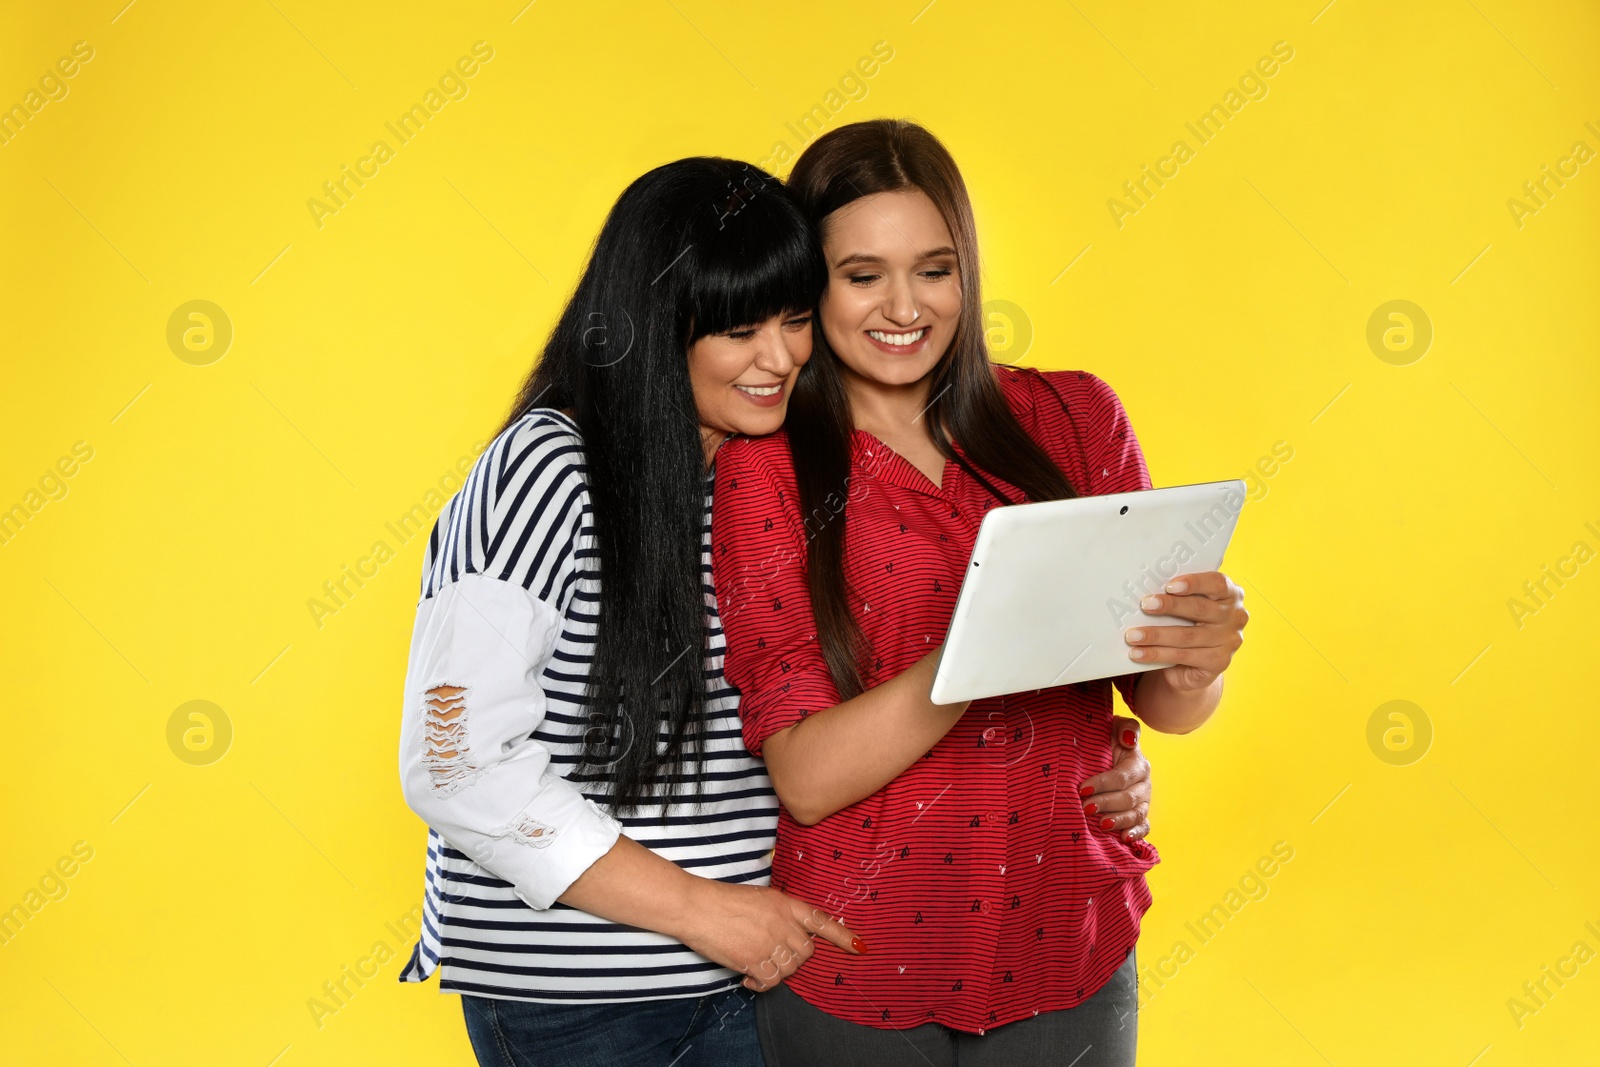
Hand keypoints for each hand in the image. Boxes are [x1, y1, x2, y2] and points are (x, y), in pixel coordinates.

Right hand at [673, 880, 865, 991]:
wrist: (697, 906)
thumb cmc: (723, 899)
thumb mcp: (759, 897)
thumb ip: (778, 914)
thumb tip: (787, 934)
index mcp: (785, 903)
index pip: (821, 920)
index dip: (841, 936)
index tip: (859, 947)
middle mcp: (782, 923)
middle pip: (806, 952)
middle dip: (795, 958)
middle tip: (775, 955)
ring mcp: (769, 942)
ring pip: (789, 969)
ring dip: (777, 971)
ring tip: (758, 965)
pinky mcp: (753, 960)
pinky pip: (770, 982)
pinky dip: (761, 985)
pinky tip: (749, 979)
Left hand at [1079, 715, 1150, 842]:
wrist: (1103, 756)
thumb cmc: (1105, 742)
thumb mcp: (1113, 728)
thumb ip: (1124, 727)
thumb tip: (1129, 739)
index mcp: (1137, 763)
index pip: (1122, 776)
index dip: (1103, 783)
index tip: (1082, 788)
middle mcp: (1143, 784)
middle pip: (1129, 798)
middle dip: (1107, 803)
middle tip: (1086, 808)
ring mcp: (1143, 801)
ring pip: (1137, 814)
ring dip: (1119, 821)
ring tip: (1101, 825)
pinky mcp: (1140, 816)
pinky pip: (1144, 827)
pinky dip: (1137, 834)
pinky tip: (1124, 838)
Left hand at [1124, 571, 1246, 692]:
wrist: (1196, 661)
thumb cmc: (1189, 621)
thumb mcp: (1189, 605)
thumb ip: (1178, 595)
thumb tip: (1145, 589)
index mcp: (1230, 594)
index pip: (1217, 584)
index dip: (1194, 583)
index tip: (1170, 586)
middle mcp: (1235, 617)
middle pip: (1200, 609)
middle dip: (1169, 606)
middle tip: (1145, 605)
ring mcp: (1229, 641)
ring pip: (1187, 636)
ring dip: (1156, 635)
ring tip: (1132, 635)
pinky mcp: (1219, 663)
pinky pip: (1183, 656)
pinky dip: (1157, 654)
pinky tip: (1138, 653)